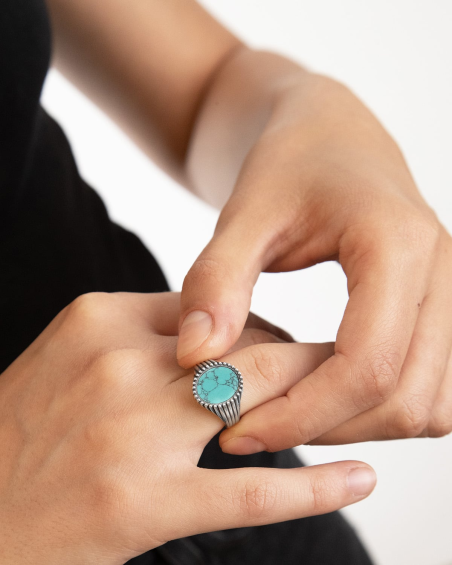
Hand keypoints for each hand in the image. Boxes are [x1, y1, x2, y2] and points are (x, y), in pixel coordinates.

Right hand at [0, 292, 375, 563]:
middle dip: (299, 354)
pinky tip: (356, 477)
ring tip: (351, 404)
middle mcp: (119, 366)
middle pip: (241, 345)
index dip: (255, 325)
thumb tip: (208, 334)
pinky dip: (315, 485)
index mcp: (99, 320)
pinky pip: (252, 490)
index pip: (207, 309)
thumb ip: (135, 337)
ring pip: (256, 399)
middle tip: (335, 363)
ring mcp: (134, 434)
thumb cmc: (24, 433)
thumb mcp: (67, 357)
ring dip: (315, 400)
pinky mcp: (145, 504)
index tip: (281, 340)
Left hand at [177, 74, 451, 452]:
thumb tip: (194, 360)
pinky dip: (385, 412)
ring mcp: (451, 294)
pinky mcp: (442, 310)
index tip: (235, 428)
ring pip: (429, 406)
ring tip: (287, 417)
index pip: (368, 364)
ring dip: (359, 428)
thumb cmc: (288, 164)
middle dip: (326, 429)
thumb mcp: (245, 212)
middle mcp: (442, 273)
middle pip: (405, 398)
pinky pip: (435, 391)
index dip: (302, 414)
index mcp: (395, 243)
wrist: (330, 135)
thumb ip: (217, 280)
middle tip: (252, 429)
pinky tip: (327, 398)